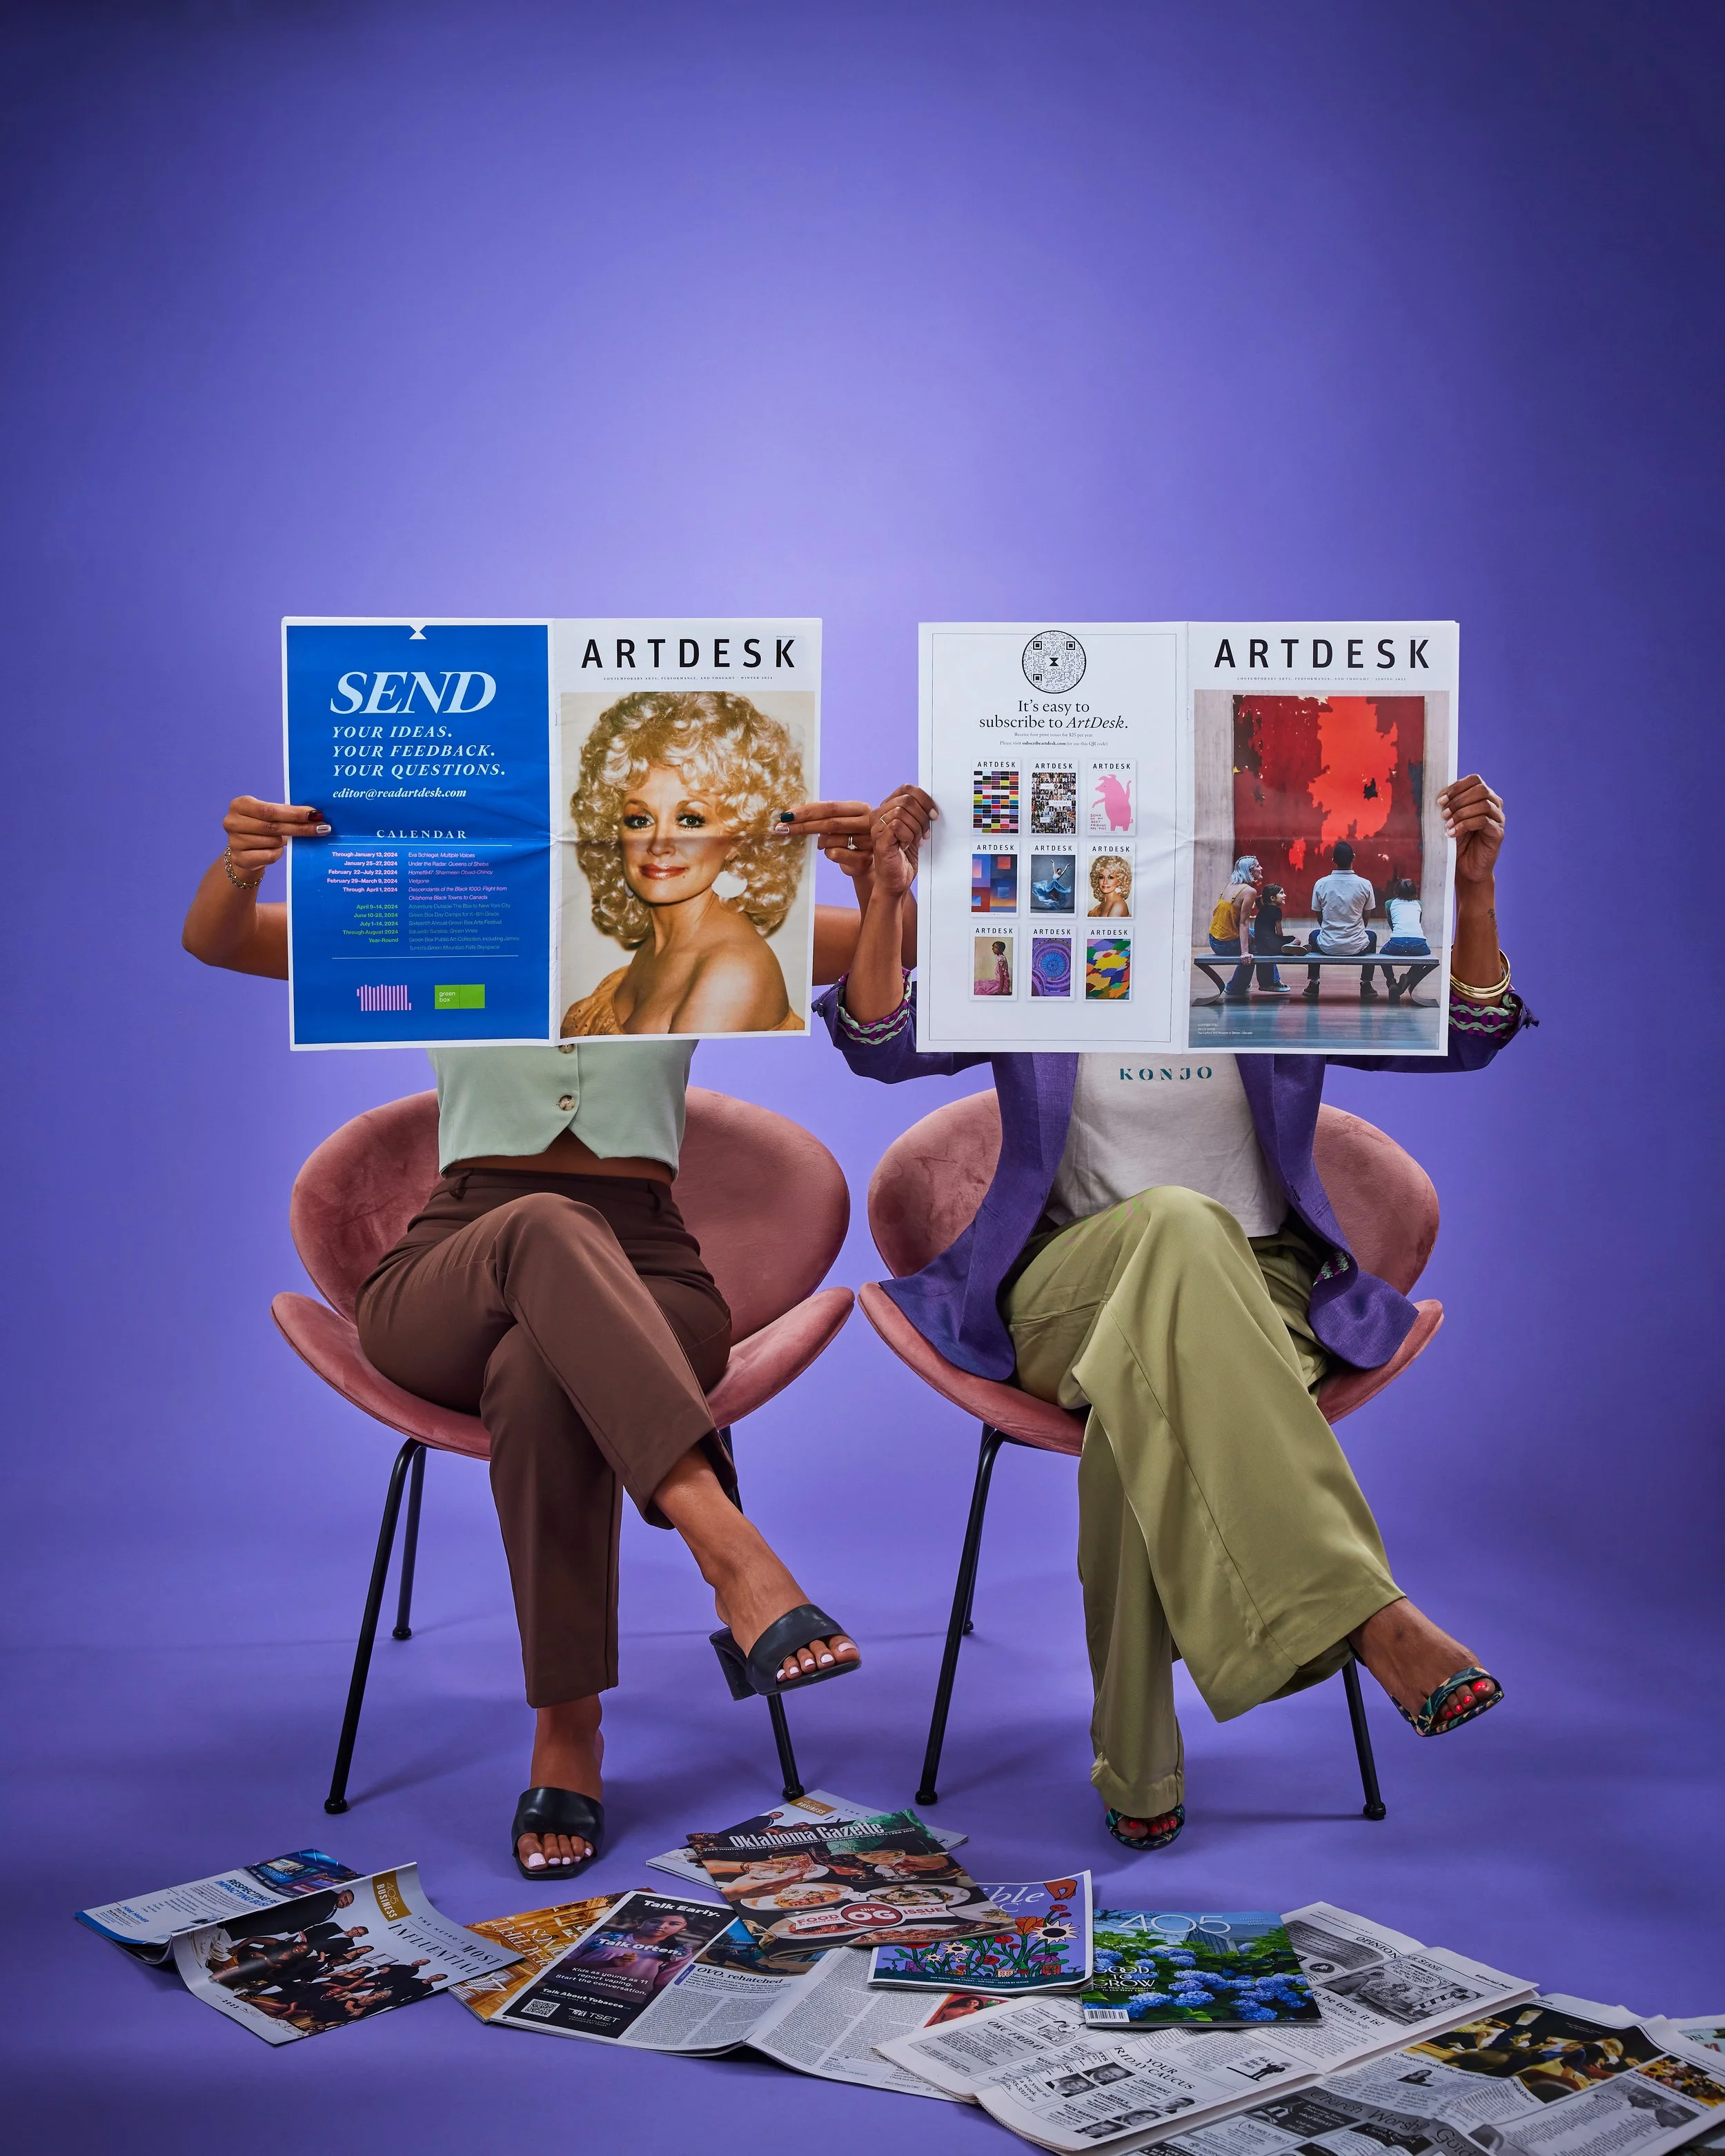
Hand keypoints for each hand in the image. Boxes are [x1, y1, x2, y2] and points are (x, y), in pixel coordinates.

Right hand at [224, 796, 329, 882]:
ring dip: (286, 841)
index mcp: (240, 805)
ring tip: (289, 839)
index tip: (315, 815)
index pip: (270, 810)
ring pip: (273, 842)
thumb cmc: (261, 827)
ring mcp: (234, 841)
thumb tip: (315, 814)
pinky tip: (279, 850)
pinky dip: (278, 853)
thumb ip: (287, 812)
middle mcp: (232, 821)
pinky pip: (269, 856)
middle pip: (273, 826)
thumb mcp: (270, 815)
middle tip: (321, 828)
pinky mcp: (240, 858)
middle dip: (300, 828)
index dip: (294, 814)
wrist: (245, 851)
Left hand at [776, 798, 875, 883]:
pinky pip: (835, 854)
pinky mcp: (863, 860)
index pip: (830, 807)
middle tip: (783, 829)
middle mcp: (867, 822)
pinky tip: (831, 852)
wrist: (864, 862)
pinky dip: (828, 854)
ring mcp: (867, 842)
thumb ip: (822, 816)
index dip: (807, 811)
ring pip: (831, 840)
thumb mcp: (838, 822)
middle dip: (804, 826)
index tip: (787, 815)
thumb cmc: (847, 837)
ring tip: (820, 844)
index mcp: (860, 808)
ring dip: (819, 842)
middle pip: (830, 823)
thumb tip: (790, 816)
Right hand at [868, 784, 934, 898]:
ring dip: (915, 828)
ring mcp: (877, 827)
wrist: (896, 881)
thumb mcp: (914, 830)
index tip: (934, 814)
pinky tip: (905, 846)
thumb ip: (918, 814)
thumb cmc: (904, 857)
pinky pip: (898, 825)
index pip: (906, 789)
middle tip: (924, 833)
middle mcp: (878, 815)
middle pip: (907, 800)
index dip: (924, 799)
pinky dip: (909, 836)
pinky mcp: (880, 840)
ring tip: (914, 840)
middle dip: (922, 816)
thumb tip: (931, 803)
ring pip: (902, 812)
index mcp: (887, 809)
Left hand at [1439, 774, 1502, 885]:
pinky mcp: (1498, 833)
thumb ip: (1448, 806)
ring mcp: (1498, 819)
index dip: (1457, 787)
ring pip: (1483, 805)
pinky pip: (1484, 822)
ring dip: (1461, 813)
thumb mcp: (1450, 820)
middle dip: (1459, 800)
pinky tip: (1452, 833)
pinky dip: (1465, 825)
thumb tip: (1437, 797)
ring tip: (1447, 825)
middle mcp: (1494, 805)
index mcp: (1483, 797)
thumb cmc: (1458, 842)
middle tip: (1443, 813)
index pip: (1475, 780)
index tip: (1440, 800)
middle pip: (1481, 789)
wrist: (1466, 867)